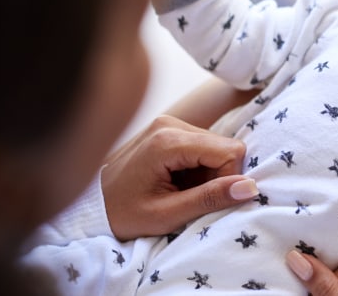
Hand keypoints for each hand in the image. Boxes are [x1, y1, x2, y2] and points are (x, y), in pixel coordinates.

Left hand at [102, 115, 257, 240]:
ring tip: (180, 191)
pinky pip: (201, 146)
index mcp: (168, 140)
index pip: (229, 151)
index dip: (228, 179)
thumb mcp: (166, 214)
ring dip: (208, 173)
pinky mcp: (167, 129)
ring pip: (215, 146)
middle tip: (190, 198)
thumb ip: (209, 199)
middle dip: (217, 176)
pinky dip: (197, 167)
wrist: (87, 205)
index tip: (205, 200)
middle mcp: (170, 123)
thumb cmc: (122, 214)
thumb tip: (250, 188)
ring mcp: (167, 123)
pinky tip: (176, 181)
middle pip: (224, 146)